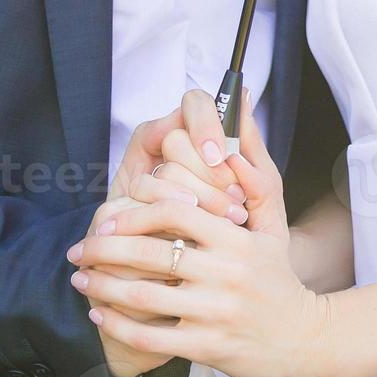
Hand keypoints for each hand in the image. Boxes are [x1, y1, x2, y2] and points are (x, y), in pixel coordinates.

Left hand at [69, 121, 325, 376]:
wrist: (305, 340)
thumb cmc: (278, 276)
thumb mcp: (272, 222)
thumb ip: (252, 169)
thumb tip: (238, 108)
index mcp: (237, 239)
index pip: (175, 210)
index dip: (134, 210)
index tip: (110, 215)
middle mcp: (226, 273)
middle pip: (148, 252)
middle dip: (103, 249)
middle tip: (78, 249)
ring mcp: (216, 313)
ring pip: (143, 295)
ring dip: (101, 286)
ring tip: (80, 279)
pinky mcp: (209, 347)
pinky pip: (151, 336)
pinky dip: (118, 325)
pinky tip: (100, 314)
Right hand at [110, 90, 253, 226]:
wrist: (207, 279)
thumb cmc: (236, 232)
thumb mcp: (254, 193)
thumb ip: (249, 148)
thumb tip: (246, 97)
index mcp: (196, 136)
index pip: (195, 103)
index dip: (205, 124)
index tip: (218, 157)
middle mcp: (163, 147)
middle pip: (178, 140)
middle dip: (210, 174)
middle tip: (236, 201)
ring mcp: (140, 173)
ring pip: (164, 169)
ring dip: (200, 198)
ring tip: (228, 222)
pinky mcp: (122, 201)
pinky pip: (146, 192)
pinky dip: (172, 210)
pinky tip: (191, 227)